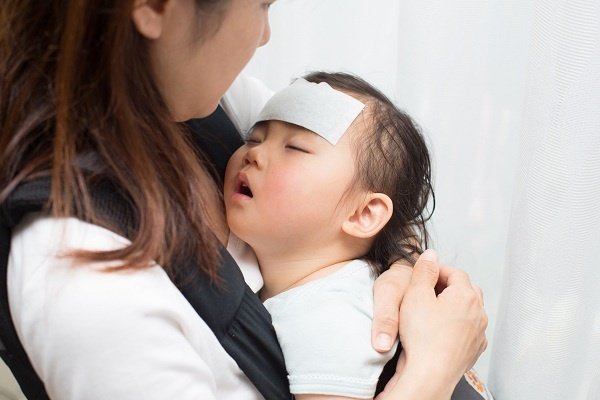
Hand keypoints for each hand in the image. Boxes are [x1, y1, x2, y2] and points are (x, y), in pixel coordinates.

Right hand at [377, 250, 487, 399]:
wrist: (429, 374)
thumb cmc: (422, 336)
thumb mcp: (415, 294)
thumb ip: (424, 271)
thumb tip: (431, 255)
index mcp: (466, 295)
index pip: (455, 272)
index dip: (437, 270)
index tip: (423, 273)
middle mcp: (478, 312)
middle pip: (466, 289)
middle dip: (448, 286)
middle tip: (428, 289)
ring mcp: (479, 333)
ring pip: (469, 310)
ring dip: (453, 306)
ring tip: (432, 310)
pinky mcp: (473, 350)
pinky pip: (467, 330)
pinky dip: (456, 325)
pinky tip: (440, 330)